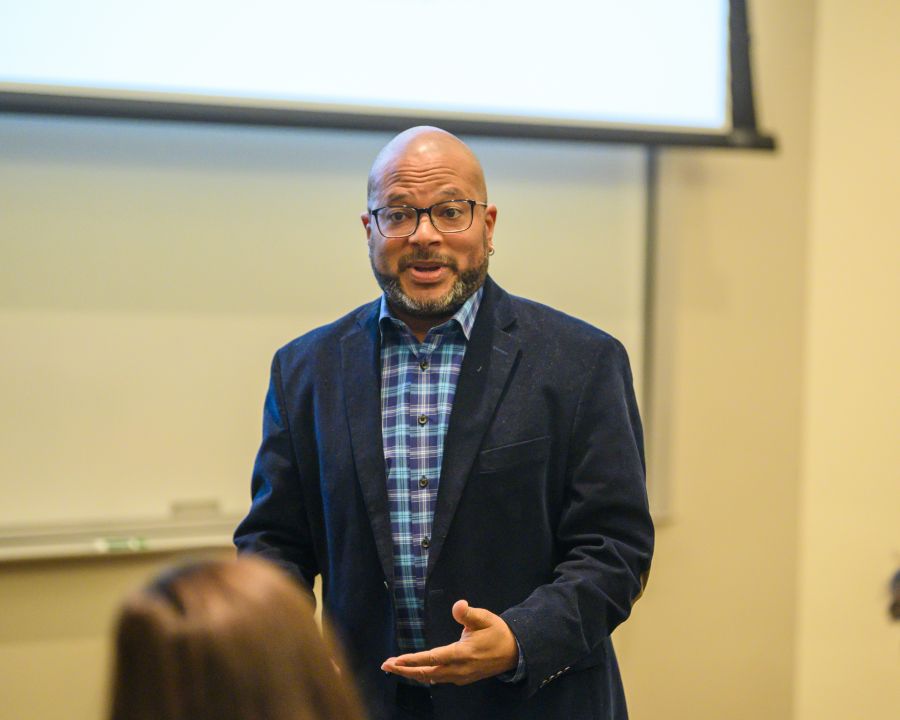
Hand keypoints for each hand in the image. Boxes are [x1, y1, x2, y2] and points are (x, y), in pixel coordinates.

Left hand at [381, 599, 517, 685]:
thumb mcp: (485, 618)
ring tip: (395, 668)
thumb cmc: (497, 632)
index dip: (412, 660)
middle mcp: (458, 669)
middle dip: (405, 670)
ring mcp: (460, 677)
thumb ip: (468, 613)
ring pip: (431, 678)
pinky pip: (439, 679)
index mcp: (462, 654)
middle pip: (426, 673)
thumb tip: (457, 604)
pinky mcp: (462, 679)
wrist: (515, 653)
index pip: (432, 658)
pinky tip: (416, 672)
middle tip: (386, 666)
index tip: (395, 660)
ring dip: (412, 674)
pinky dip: (424, 676)